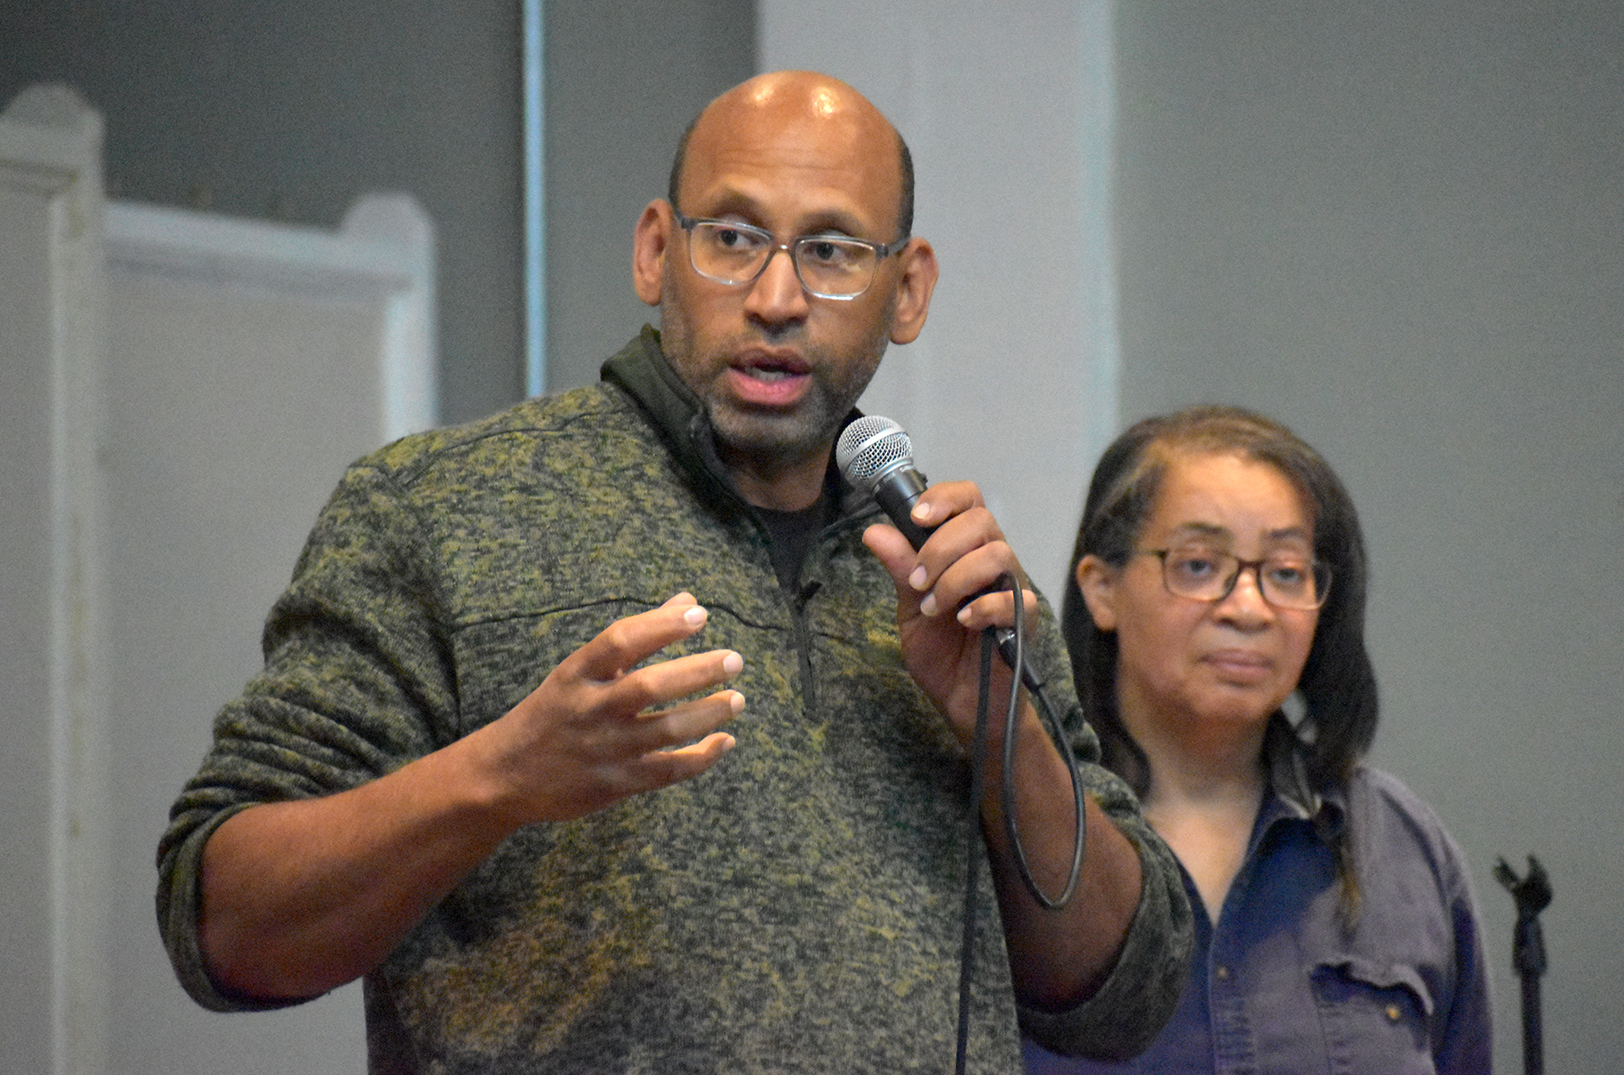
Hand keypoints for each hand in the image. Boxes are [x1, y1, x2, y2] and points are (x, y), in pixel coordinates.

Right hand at [468, 592, 744, 824]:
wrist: (504, 775)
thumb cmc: (555, 711)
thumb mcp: (581, 669)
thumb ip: (637, 637)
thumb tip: (689, 601)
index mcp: (577, 674)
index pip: (621, 640)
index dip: (662, 626)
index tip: (700, 614)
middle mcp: (590, 709)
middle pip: (649, 686)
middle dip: (698, 671)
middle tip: (735, 660)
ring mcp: (603, 749)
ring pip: (666, 730)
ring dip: (708, 713)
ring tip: (737, 699)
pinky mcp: (615, 785)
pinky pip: (668, 771)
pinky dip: (702, 757)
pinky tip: (724, 741)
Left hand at [860, 481, 1039, 747]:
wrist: (961, 702)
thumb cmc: (941, 652)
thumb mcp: (908, 609)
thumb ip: (900, 570)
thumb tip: (874, 531)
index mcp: (965, 550)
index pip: (968, 500)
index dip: (945, 497)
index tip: (916, 517)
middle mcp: (993, 561)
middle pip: (981, 520)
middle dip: (941, 547)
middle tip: (918, 582)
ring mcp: (1012, 589)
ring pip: (997, 554)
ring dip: (956, 578)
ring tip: (934, 608)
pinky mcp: (1026, 620)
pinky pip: (1015, 598)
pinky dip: (983, 607)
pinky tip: (964, 622)